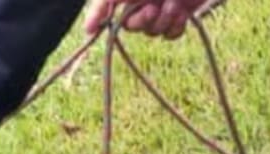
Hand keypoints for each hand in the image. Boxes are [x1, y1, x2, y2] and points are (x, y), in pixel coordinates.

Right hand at [83, 0, 209, 38]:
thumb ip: (106, 4)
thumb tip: (87, 30)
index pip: (105, 9)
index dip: (98, 19)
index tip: (91, 31)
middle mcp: (140, 1)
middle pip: (130, 27)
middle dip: (142, 20)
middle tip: (152, 8)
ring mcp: (160, 9)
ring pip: (152, 32)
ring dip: (163, 20)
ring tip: (174, 3)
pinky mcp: (178, 16)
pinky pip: (170, 35)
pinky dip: (175, 26)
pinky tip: (182, 12)